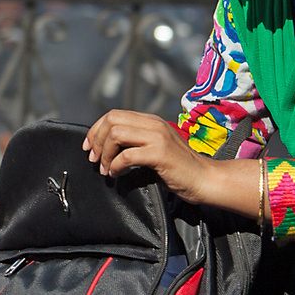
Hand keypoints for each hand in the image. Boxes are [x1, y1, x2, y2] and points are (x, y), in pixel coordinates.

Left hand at [84, 110, 210, 200]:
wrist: (205, 179)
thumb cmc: (178, 169)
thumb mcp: (154, 148)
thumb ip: (134, 142)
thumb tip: (105, 146)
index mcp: (151, 121)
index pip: (114, 115)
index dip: (96, 129)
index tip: (89, 147)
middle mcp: (154, 124)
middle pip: (112, 120)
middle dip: (97, 140)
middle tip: (95, 159)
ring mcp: (158, 137)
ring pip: (116, 134)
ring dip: (105, 154)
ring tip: (106, 169)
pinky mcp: (160, 153)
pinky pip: (127, 155)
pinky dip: (116, 166)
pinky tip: (116, 175)